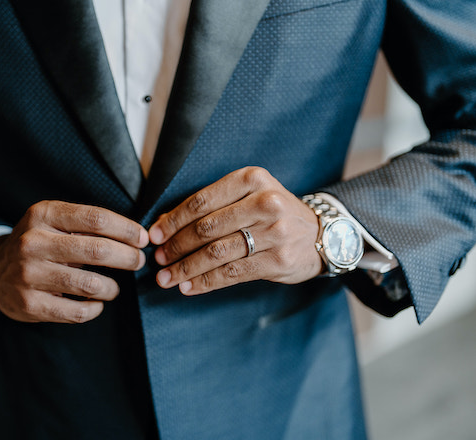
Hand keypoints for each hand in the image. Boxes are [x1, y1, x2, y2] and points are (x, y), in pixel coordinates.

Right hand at [0, 201, 148, 322]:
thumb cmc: (38, 242)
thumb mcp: (53, 221)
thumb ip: (87, 224)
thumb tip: (136, 236)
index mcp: (44, 215)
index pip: (96, 219)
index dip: (127, 229)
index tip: (143, 238)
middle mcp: (33, 242)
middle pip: (97, 250)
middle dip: (127, 257)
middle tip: (138, 261)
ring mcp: (29, 275)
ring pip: (89, 284)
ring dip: (112, 287)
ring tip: (114, 287)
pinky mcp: (29, 304)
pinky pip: (77, 311)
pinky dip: (95, 308)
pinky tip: (97, 303)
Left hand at [148, 167, 322, 294]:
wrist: (322, 234)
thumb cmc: (273, 213)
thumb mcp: (248, 196)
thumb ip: (211, 207)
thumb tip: (163, 225)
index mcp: (252, 179)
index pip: (201, 201)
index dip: (172, 221)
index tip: (154, 235)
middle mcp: (265, 202)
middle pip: (206, 228)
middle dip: (176, 246)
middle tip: (158, 258)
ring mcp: (275, 232)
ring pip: (216, 253)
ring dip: (186, 268)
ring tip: (166, 278)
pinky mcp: (278, 260)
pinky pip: (231, 273)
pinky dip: (205, 282)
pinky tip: (189, 287)